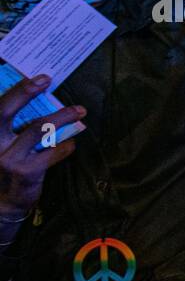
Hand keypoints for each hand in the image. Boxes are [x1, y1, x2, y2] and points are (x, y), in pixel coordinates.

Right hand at [0, 76, 81, 218]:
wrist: (2, 203)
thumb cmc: (3, 164)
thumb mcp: (0, 143)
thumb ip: (10, 125)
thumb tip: (32, 98)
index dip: (16, 89)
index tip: (37, 77)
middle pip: (3, 111)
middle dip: (24, 92)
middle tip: (46, 80)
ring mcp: (7, 158)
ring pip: (36, 129)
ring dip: (61, 116)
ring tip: (79, 110)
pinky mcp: (26, 171)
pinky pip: (53, 152)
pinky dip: (66, 144)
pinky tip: (71, 141)